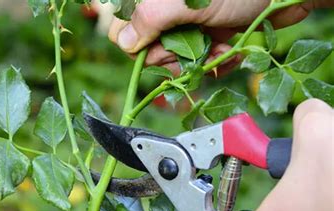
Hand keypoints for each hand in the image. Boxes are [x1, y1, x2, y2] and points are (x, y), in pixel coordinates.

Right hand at [108, 0, 321, 74]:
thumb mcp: (189, 0)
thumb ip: (150, 19)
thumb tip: (123, 42)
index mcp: (154, 0)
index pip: (124, 29)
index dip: (140, 46)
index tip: (164, 47)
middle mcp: (168, 10)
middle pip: (150, 49)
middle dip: (175, 57)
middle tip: (196, 52)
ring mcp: (188, 22)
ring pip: (176, 59)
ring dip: (198, 62)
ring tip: (221, 52)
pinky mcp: (208, 33)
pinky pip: (199, 59)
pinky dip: (214, 62)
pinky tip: (229, 53)